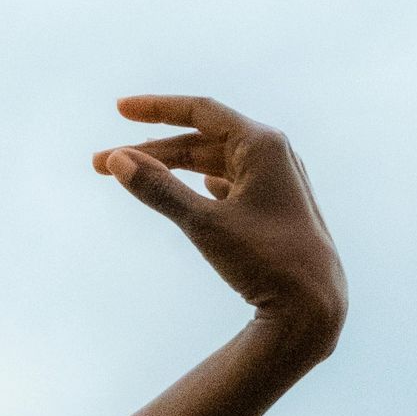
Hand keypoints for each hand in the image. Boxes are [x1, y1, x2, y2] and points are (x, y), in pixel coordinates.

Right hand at [94, 94, 346, 360]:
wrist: (312, 305)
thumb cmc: (264, 261)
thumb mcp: (204, 225)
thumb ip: (159, 190)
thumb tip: (117, 161)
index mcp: (261, 143)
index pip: (200, 111)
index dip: (156, 109)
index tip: (119, 110)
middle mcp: (272, 154)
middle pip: (201, 140)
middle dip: (152, 150)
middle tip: (104, 164)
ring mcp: (276, 181)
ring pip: (214, 163)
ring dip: (174, 169)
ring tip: (137, 176)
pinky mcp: (274, 209)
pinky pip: (232, 182)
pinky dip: (204, 181)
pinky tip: (198, 184)